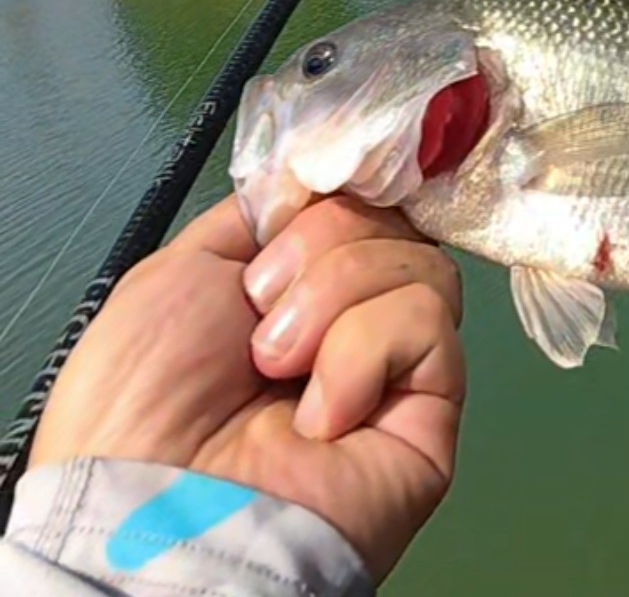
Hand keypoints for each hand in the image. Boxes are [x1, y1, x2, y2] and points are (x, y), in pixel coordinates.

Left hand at [29, 194, 464, 580]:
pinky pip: (427, 320)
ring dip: (335, 297)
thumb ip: (258, 217)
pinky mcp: (432, 404)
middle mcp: (351, 319)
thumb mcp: (180, 270)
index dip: (342, 188)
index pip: (357, 201)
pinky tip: (320, 411)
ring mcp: (396, 362)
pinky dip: (363, 350)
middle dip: (320, 248)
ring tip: (280, 365)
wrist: (161, 500)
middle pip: (390, 221)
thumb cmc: (145, 399)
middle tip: (261, 310)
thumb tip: (321, 178)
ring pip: (418, 262)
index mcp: (294, 286)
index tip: (306, 196)